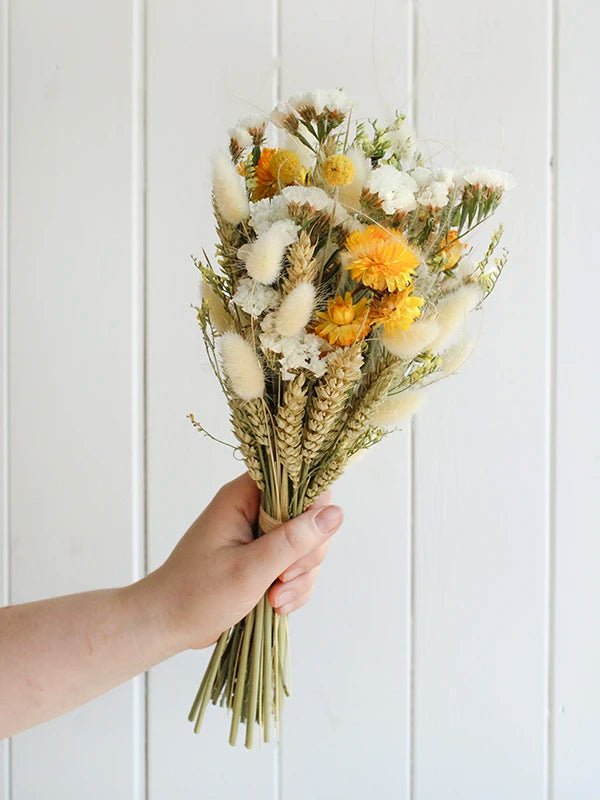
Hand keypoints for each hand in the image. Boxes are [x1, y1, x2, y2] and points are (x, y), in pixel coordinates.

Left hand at [142, 473, 342, 649]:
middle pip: (308, 518)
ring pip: (305, 546)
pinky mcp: (263, 559)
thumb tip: (335, 513)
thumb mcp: (250, 568)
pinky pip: (296, 567)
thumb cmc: (197, 593)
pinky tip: (276, 606)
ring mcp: (259, 535)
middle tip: (283, 580)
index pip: (297, 482)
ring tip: (275, 600)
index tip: (304, 545)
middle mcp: (254, 510)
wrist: (167, 624)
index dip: (312, 509)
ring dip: (299, 578)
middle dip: (305, 555)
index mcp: (244, 497)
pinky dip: (293, 588)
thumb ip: (294, 540)